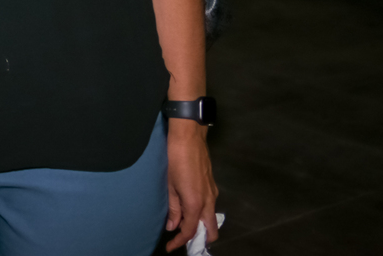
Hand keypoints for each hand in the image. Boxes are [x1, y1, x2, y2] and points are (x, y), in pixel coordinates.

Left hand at [165, 120, 218, 250]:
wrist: (189, 137)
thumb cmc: (175, 159)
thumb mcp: (169, 184)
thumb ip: (173, 208)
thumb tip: (173, 226)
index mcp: (196, 203)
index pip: (190, 230)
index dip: (180, 241)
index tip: (170, 247)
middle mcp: (208, 201)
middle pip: (210, 230)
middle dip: (199, 239)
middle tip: (183, 241)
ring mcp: (213, 192)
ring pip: (211, 218)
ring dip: (201, 226)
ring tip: (184, 226)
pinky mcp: (212, 185)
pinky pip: (210, 206)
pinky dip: (202, 213)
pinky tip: (190, 209)